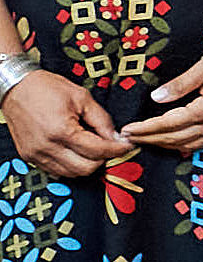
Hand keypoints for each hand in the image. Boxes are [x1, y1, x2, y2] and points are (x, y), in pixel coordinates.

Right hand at [3, 68, 127, 181]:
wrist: (16, 88)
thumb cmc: (47, 88)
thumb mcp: (82, 97)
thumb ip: (102, 120)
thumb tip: (116, 137)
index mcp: (61, 131)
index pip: (97, 151)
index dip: (117, 149)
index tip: (127, 145)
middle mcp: (47, 147)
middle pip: (85, 168)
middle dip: (103, 159)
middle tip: (111, 147)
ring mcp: (36, 154)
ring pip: (71, 173)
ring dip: (87, 164)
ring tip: (94, 148)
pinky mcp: (29, 157)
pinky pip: (55, 171)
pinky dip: (71, 165)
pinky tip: (77, 152)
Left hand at [122, 46, 202, 154]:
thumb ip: (179, 84)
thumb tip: (155, 98)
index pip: (167, 124)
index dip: (145, 128)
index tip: (127, 130)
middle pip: (174, 139)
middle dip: (150, 140)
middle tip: (130, 139)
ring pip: (189, 146)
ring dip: (166, 145)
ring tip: (148, 141)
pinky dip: (186, 146)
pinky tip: (176, 143)